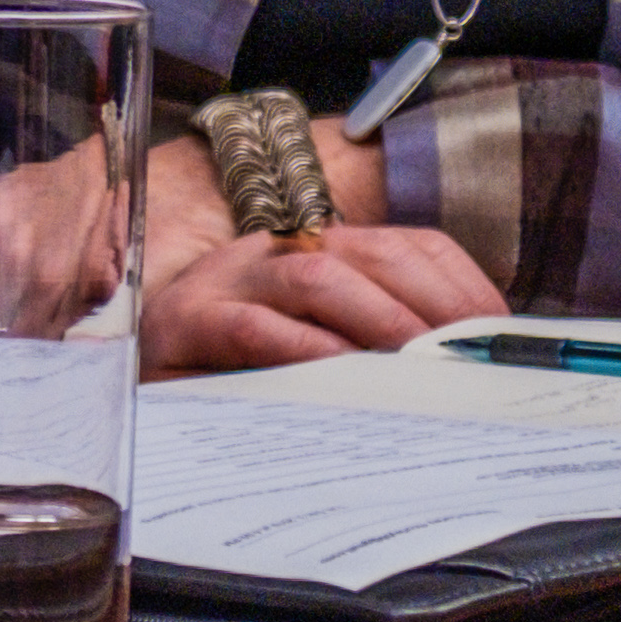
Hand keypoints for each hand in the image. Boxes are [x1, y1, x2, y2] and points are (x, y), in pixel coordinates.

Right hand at [140, 129, 507, 370]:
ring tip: (413, 364)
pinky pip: (251, 326)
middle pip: (369, 254)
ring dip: (376, 318)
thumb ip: (374, 342)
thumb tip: (460, 368)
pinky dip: (300, 348)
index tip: (496, 332)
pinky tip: (336, 373)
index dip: (459, 284)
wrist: (124, 375)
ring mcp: (230, 283)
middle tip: (464, 356)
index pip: (406, 246)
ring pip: (316, 278)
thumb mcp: (314, 347)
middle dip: (427, 303)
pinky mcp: (187, 323)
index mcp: (318, 250)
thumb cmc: (235, 370)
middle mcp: (277, 254)